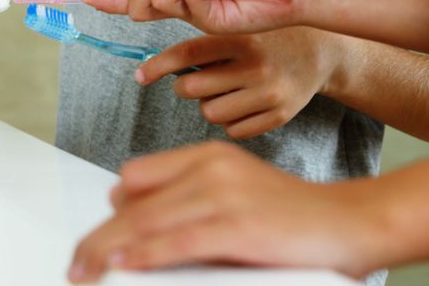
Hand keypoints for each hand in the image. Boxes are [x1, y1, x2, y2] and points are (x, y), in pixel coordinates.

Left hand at [67, 142, 384, 282]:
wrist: (353, 222)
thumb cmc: (294, 219)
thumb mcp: (234, 197)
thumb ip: (190, 206)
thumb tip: (139, 231)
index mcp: (205, 156)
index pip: (134, 179)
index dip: (111, 213)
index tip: (93, 241)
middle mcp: (209, 167)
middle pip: (131, 202)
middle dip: (96, 237)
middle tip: (76, 264)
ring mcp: (223, 194)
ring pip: (144, 223)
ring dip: (107, 250)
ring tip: (85, 271)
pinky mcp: (237, 226)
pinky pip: (177, 241)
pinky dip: (145, 256)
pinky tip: (123, 266)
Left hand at [136, 28, 343, 138]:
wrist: (322, 52)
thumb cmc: (268, 39)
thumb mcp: (240, 28)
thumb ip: (204, 44)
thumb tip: (153, 66)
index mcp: (241, 38)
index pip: (186, 55)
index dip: (157, 66)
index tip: (140, 75)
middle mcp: (256, 66)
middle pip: (192, 89)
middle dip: (186, 86)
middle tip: (197, 80)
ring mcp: (270, 93)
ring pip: (210, 113)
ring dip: (209, 104)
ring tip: (225, 91)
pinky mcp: (280, 116)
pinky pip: (233, 130)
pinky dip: (231, 119)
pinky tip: (243, 104)